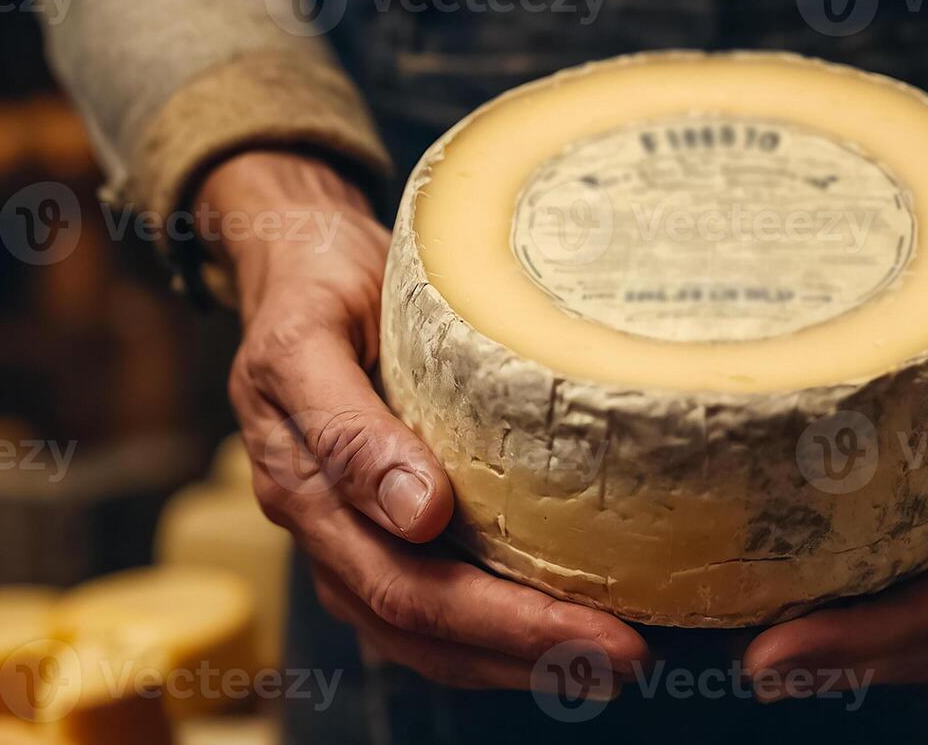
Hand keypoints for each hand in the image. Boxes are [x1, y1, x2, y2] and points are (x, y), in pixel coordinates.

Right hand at [200, 151, 647, 688]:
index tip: (587, 626)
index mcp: (302, 491)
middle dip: (532, 652)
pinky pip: (441, 606)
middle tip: (631, 658)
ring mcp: (354, 539)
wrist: (296, 261)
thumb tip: (418, 514)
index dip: (500, 620)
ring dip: (524, 659)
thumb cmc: (312, 288)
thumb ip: (348, 427)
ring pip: (434, 636)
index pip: (405, 585)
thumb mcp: (311, 336)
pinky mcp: (388, 528)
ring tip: (617, 664)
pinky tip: (571, 629)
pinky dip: (506, 631)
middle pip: (429, 627)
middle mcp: (327, 533)